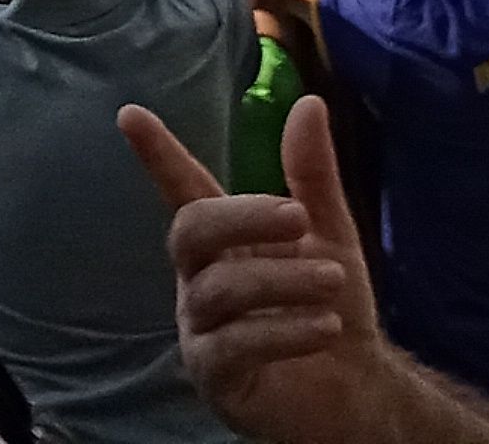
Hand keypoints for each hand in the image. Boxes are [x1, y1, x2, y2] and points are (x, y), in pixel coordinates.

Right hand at [124, 95, 408, 443]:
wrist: (358, 386)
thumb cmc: (330, 303)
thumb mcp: (330, 232)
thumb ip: (312, 175)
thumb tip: (308, 102)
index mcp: (222, 241)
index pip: (183, 190)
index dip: (158, 154)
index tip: (130, 114)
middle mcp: (200, 280)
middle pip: (191, 231)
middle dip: (242, 216)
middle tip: (299, 218)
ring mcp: (202, 330)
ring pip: (220, 289)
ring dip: (282, 280)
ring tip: (333, 281)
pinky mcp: (216, 379)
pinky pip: (236, 346)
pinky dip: (285, 331)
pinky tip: (326, 326)